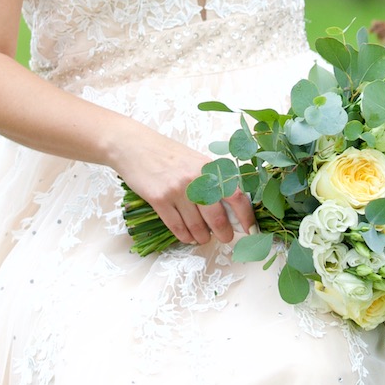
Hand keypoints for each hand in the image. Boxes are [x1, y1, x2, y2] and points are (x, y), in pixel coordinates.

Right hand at [109, 124, 257, 247]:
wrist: (133, 146)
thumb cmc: (167, 154)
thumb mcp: (195, 161)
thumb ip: (211, 181)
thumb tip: (229, 209)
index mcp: (209, 168)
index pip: (236, 196)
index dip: (246, 216)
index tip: (250, 230)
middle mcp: (195, 179)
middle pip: (218, 217)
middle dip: (224, 233)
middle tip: (225, 238)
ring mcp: (177, 190)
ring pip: (197, 226)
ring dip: (203, 237)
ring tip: (203, 238)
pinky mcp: (159, 200)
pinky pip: (177, 227)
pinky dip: (185, 236)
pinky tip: (188, 237)